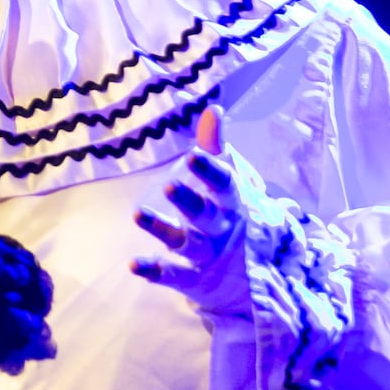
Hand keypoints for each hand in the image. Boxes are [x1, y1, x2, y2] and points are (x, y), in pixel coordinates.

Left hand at [129, 105, 250, 313]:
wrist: (256, 273)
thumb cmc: (233, 214)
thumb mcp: (230, 182)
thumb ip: (216, 148)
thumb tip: (213, 110)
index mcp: (232, 203)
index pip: (224, 185)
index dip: (210, 171)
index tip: (193, 154)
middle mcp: (221, 229)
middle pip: (205, 214)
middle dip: (189, 201)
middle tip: (170, 185)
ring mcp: (208, 256)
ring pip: (184, 242)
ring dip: (162, 228)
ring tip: (138, 214)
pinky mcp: (193, 280)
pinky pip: (173, 275)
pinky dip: (155, 271)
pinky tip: (134, 264)